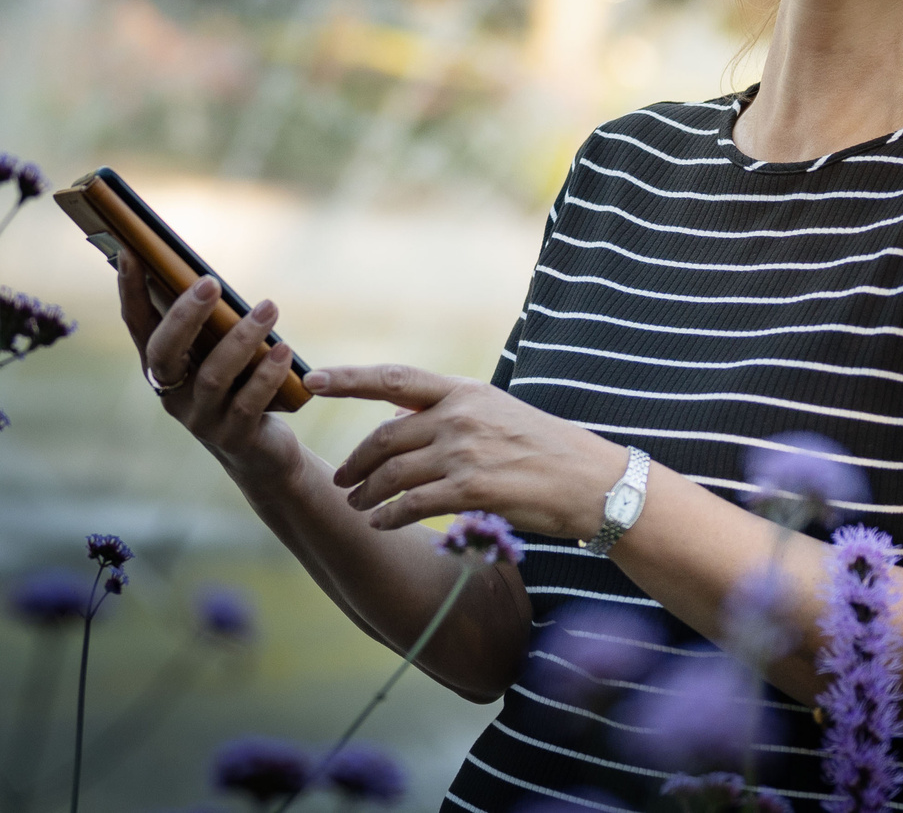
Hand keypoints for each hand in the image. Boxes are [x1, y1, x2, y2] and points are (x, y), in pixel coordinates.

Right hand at [115, 250, 301, 486]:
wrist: (260, 452)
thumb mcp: (217, 353)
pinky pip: (247, 404)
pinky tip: (284, 350)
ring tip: (269, 308)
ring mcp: (200, 419)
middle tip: (210, 281)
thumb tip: (208, 277)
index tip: (131, 252)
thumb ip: (210, 324)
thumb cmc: (237, 385)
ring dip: (242, 338)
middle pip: (165, 353)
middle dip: (185, 315)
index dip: (130, 291)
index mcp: (162, 367)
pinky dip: (266, 374)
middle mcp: (172, 394)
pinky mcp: (233, 438)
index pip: (137, 325)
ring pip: (213, 376)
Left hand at [309, 364, 624, 539]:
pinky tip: (379, 524)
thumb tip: (399, 415)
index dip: (347, 379)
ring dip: (366, 492)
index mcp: (463, 392)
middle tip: (340, 478)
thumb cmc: (543, 447)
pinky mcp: (472, 490)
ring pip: (392, 473)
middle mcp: (459, 416)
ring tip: (355, 505)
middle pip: (383, 436)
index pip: (392, 379)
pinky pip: (412, 504)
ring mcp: (465, 452)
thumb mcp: (495, 412)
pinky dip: (388, 515)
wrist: (590, 479)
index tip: (312, 380)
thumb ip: (448, 412)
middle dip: (354, 461)